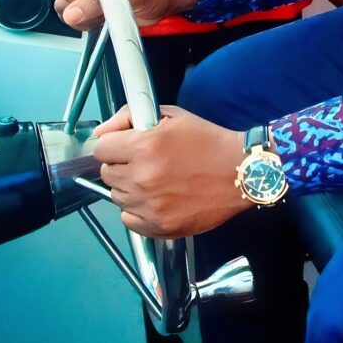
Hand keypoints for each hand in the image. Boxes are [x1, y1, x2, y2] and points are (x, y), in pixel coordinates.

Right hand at [54, 0, 197, 30]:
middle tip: (107, 9)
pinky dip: (88, 24)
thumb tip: (71, 15)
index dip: (80, 0)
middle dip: (82, 12)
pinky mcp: (89, 3)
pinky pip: (75, 19)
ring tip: (108, 13)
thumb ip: (99, 2)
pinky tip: (105, 18)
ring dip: (85, 20)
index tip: (102, 2)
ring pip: (66, 11)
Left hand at [90, 105, 250, 238]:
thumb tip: (100, 132)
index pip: (101, 149)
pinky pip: (129, 219)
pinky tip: (157, 198)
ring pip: (117, 197)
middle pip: (107, 174)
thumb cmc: (208, 141)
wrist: (241, 172)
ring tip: (156, 180)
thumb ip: (129, 117)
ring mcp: (150, 206)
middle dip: (122, 165)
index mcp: (144, 147)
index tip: (126, 146)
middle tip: (145, 161)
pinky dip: (138, 210)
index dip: (114, 144)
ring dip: (130, 187)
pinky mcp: (159, 226)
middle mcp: (142, 178)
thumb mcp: (171, 116)